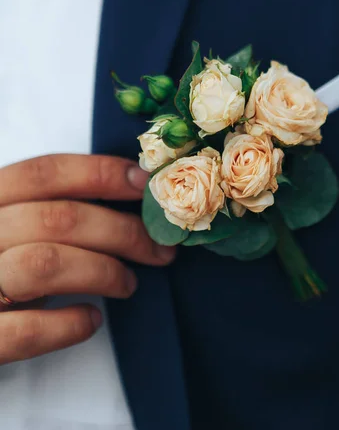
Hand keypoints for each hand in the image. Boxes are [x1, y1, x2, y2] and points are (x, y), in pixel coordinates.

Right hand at [0, 154, 174, 363]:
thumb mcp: (12, 223)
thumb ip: (47, 210)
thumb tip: (128, 198)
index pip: (45, 172)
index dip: (100, 173)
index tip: (143, 184)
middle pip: (58, 219)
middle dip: (121, 231)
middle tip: (159, 248)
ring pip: (45, 265)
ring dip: (102, 272)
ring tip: (128, 284)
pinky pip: (25, 332)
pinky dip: (67, 325)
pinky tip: (90, 320)